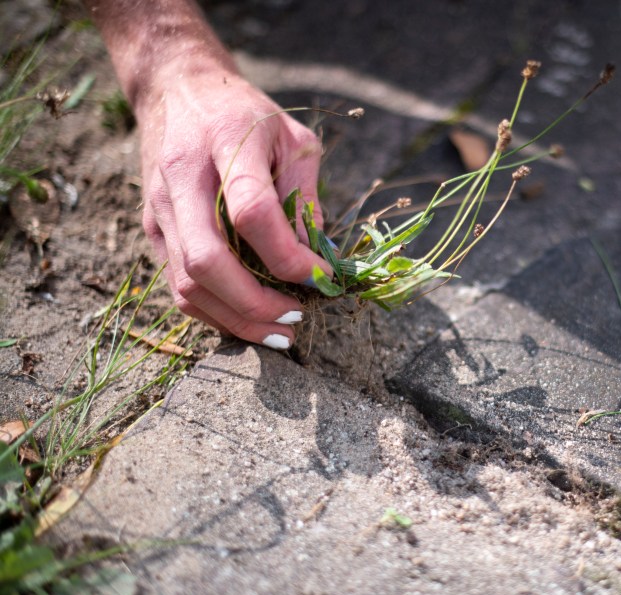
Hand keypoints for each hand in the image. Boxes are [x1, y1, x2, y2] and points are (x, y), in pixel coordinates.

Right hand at [137, 61, 328, 349]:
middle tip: (295, 320)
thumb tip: (320, 261)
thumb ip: (306, 197)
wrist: (177, 90)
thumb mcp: (293, 139)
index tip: (320, 277)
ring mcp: (161, 208)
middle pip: (207, 261)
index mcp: (225, 143)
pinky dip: (215, 312)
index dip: (288, 256)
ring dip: (235, 319)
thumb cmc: (246, 115)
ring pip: (187, 284)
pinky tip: (249, 319)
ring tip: (278, 332)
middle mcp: (183, 180)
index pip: (252, 212)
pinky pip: (178, 286)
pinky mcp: (153, 229)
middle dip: (255, 304)